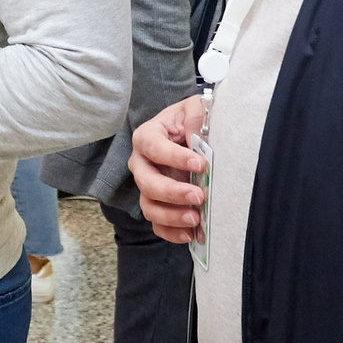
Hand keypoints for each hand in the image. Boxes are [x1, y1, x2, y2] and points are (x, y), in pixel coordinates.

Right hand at [130, 94, 208, 243]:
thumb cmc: (191, 120)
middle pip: (146, 182)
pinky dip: (172, 232)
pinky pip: (157, 224)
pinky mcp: (158, 204)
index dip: (174, 157)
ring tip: (196, 218)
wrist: (193, 134)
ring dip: (171, 215)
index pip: (154, 147)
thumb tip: (197, 135)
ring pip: (149, 206)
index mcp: (147, 136)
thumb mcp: (195, 108)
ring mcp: (148, 186)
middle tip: (198, 195)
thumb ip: (196, 116)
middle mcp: (142, 163)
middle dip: (172, 192)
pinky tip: (191, 234)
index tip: (199, 164)